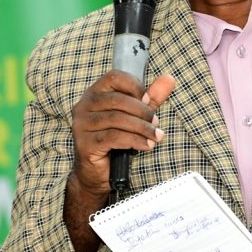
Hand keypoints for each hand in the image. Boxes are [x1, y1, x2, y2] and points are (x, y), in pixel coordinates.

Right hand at [63, 71, 174, 251]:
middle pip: (117, 99)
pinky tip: (146, 145)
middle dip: (142, 111)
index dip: (135, 86)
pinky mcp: (85, 143)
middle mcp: (84, 106)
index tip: (149, 100)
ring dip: (142, 128)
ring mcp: (82, 125)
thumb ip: (151, 97)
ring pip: (117, 119)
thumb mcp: (135, 116)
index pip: (114, 77)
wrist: (96, 173)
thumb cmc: (115, 141)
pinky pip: (114, 137)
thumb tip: (169, 79)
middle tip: (156, 123)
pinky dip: (135, 140)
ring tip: (156, 136)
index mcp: (94, 93)